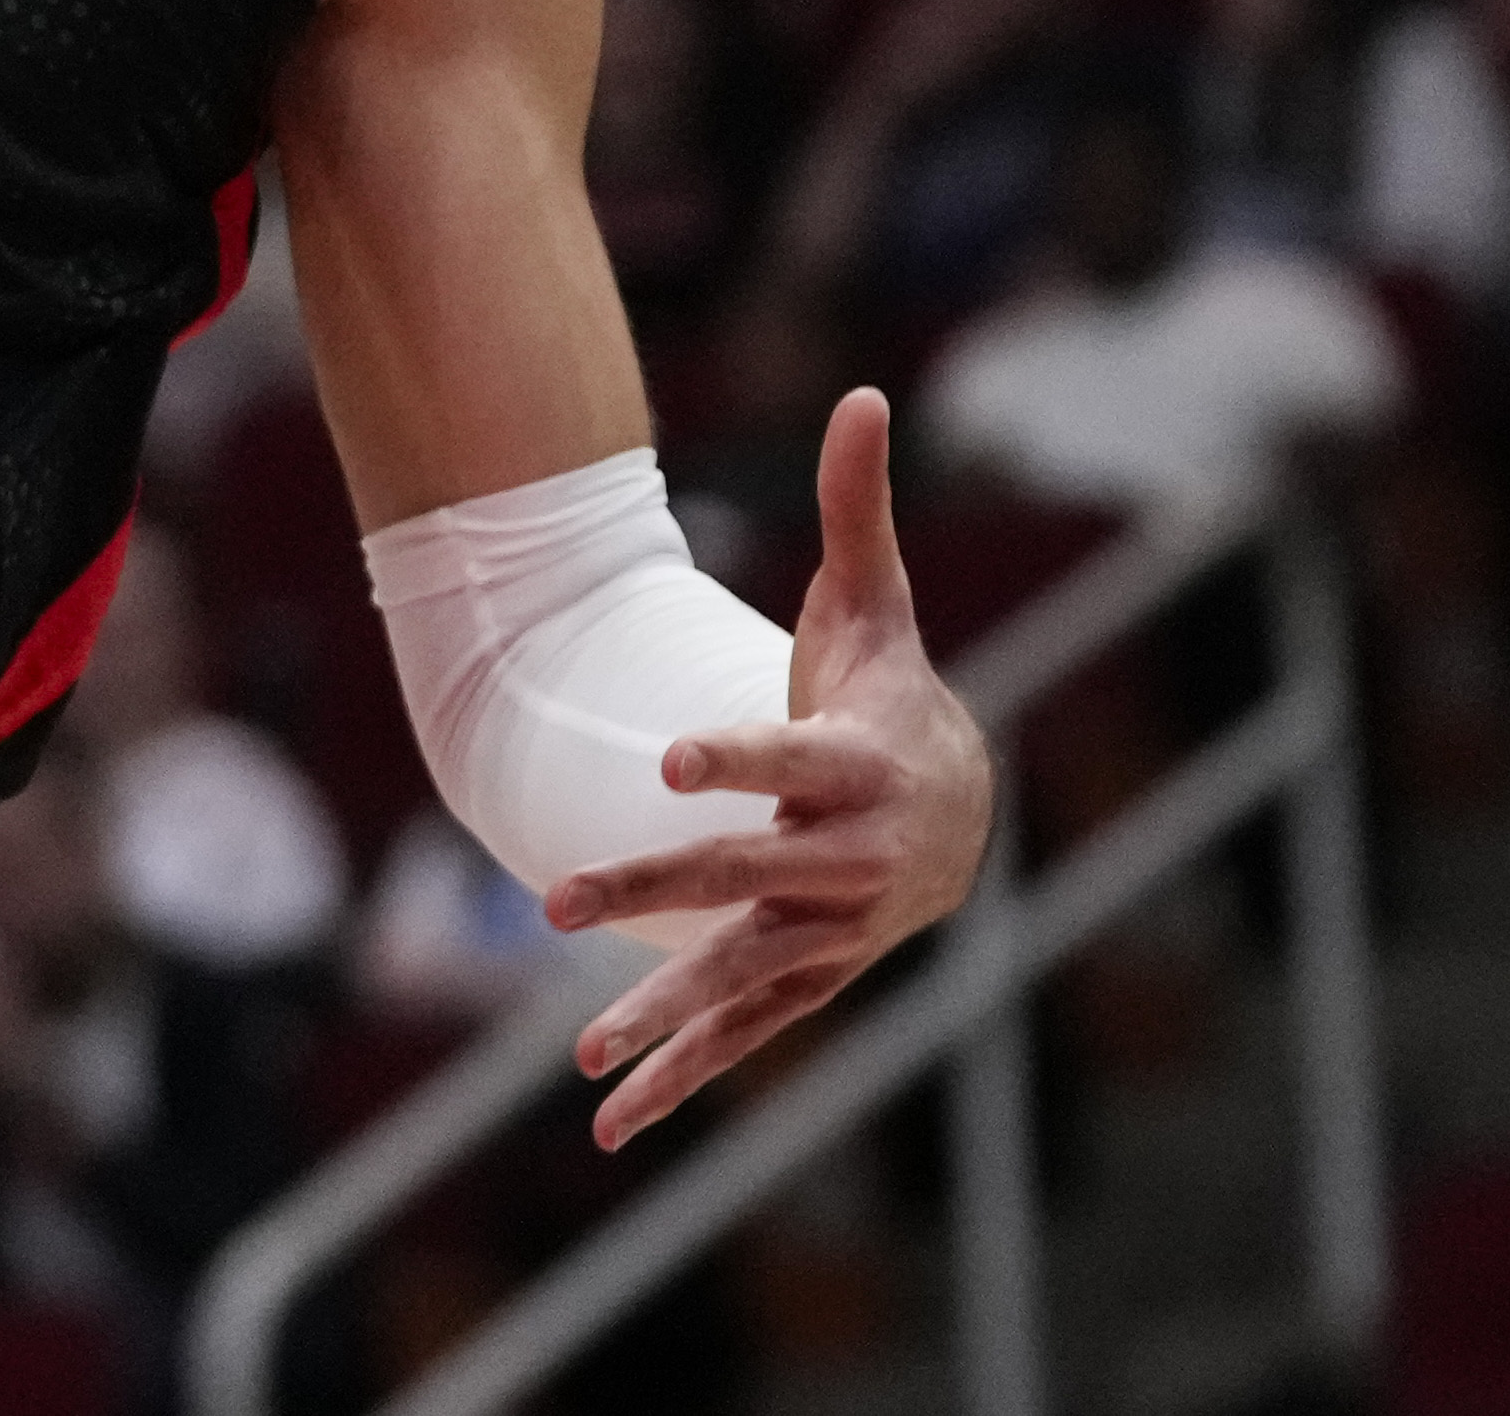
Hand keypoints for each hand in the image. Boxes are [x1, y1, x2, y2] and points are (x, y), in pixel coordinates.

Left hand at [544, 387, 999, 1147]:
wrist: (956, 812)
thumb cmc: (892, 694)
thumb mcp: (874, 605)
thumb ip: (856, 508)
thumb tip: (861, 390)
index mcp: (859, 768)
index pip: (787, 760)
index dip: (735, 758)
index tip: (668, 758)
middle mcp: (846, 863)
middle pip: (744, 879)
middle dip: (654, 890)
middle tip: (553, 901)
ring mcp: (827, 934)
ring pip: (742, 981)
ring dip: (664, 1020)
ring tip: (585, 1060)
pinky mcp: (803, 980)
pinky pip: (740, 1037)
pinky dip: (680, 1078)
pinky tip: (607, 1118)